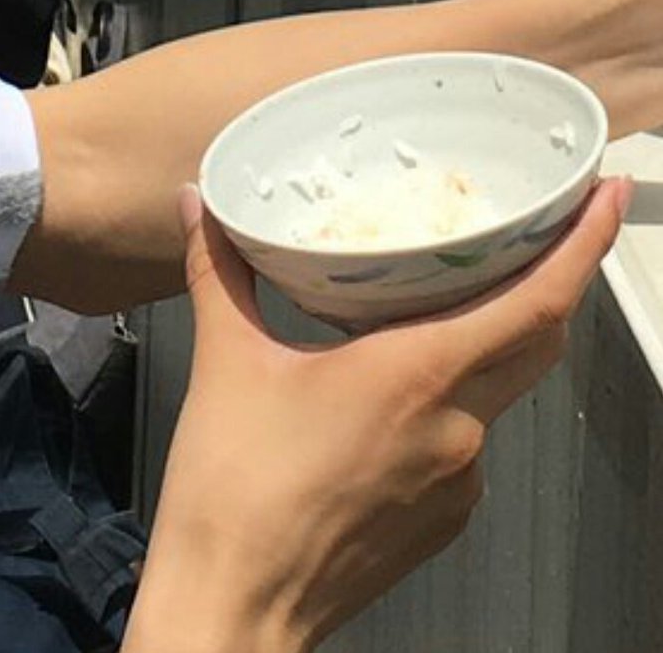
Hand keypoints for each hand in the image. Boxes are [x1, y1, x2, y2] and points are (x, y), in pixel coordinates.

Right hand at [123, 177, 629, 652]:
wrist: (233, 607)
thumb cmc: (232, 494)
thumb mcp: (226, 362)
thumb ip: (220, 272)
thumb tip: (200, 206)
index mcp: (415, 375)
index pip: (538, 302)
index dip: (584, 244)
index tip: (605, 197)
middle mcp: (456, 426)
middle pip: (540, 339)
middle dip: (551, 280)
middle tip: (537, 231)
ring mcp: (460, 477)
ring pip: (504, 388)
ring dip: (493, 341)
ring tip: (445, 305)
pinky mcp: (447, 515)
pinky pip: (473, 437)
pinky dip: (457, 397)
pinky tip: (404, 388)